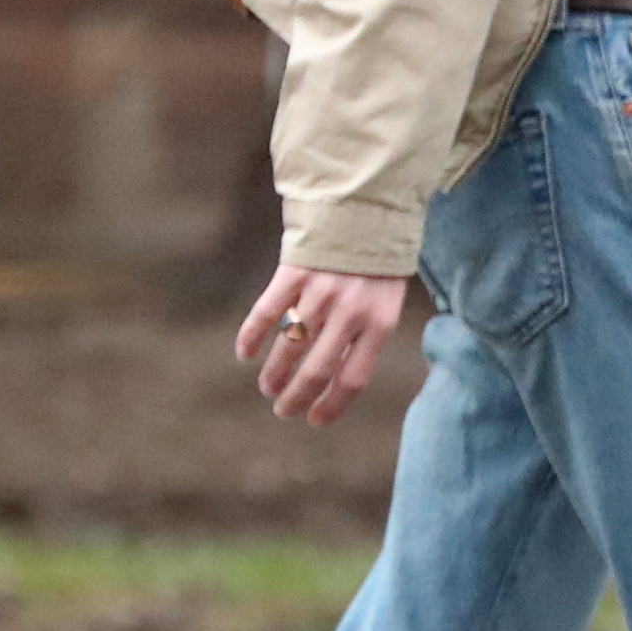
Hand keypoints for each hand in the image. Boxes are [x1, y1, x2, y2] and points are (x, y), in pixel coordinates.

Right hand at [238, 265, 410, 426]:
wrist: (367, 210)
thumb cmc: (377, 266)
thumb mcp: (387, 302)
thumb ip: (366, 338)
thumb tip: (334, 385)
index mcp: (379, 322)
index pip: (353, 378)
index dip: (331, 406)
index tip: (314, 420)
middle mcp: (350, 310)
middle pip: (318, 369)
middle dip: (296, 397)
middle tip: (283, 410)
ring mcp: (321, 291)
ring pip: (290, 345)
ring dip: (274, 373)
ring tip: (267, 387)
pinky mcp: (295, 272)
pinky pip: (267, 311)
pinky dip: (251, 335)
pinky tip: (244, 353)